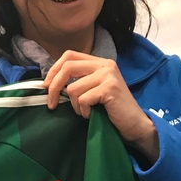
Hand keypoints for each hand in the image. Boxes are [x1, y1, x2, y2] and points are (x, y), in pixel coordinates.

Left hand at [43, 51, 159, 162]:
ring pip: (73, 88)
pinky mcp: (110, 88)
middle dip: (54, 87)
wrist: (134, 125)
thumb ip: (79, 81)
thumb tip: (51, 83)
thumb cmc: (112, 111)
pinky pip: (83, 99)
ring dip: (74, 105)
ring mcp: (108, 75)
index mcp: (99, 62)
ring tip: (85, 112)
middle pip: (67, 67)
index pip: (69, 55)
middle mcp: (105, 65)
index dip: (54, 70)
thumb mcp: (94, 90)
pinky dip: (84, 111)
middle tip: (51, 104)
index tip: (46, 86)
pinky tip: (92, 115)